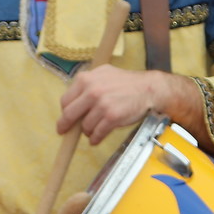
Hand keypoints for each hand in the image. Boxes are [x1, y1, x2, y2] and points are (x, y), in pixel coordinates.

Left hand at [58, 67, 175, 145]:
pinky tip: (96, 138)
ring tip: (93, 130)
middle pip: (70, 114)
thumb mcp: (103, 74)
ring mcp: (102, 105)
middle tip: (65, 131)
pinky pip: (97, 133)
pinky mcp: (112, 117)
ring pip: (85, 126)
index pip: (65, 100)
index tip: (65, 119)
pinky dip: (95, 138)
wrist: (148, 89)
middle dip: (66, 126)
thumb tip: (72, 102)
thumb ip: (87, 84)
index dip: (64, 112)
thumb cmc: (126, 83)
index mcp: (86, 79)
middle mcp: (92, 91)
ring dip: (87, 132)